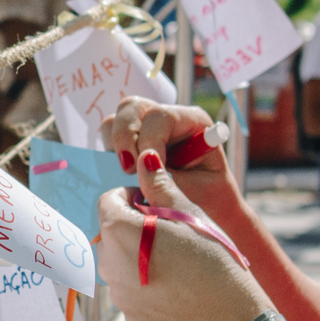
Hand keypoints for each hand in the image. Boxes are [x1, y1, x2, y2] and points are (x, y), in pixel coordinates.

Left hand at [94, 153, 266, 320]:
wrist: (232, 318)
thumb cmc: (212, 259)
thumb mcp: (188, 213)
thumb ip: (159, 185)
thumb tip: (145, 158)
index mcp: (118, 232)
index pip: (108, 201)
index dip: (133, 197)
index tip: (158, 205)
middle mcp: (109, 265)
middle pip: (113, 233)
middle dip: (136, 227)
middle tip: (173, 233)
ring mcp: (119, 295)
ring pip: (122, 263)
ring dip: (140, 256)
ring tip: (178, 261)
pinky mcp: (131, 318)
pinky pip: (133, 291)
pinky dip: (148, 284)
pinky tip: (178, 286)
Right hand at [100, 97, 236, 213]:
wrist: (210, 213)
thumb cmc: (210, 201)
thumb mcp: (195, 191)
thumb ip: (168, 178)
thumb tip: (143, 162)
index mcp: (193, 121)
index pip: (160, 116)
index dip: (149, 141)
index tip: (149, 170)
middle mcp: (168, 118)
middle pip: (132, 107)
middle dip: (125, 138)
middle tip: (128, 170)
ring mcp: (146, 129)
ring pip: (115, 121)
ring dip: (115, 147)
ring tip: (127, 173)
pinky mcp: (131, 144)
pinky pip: (109, 139)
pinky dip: (110, 155)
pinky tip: (123, 175)